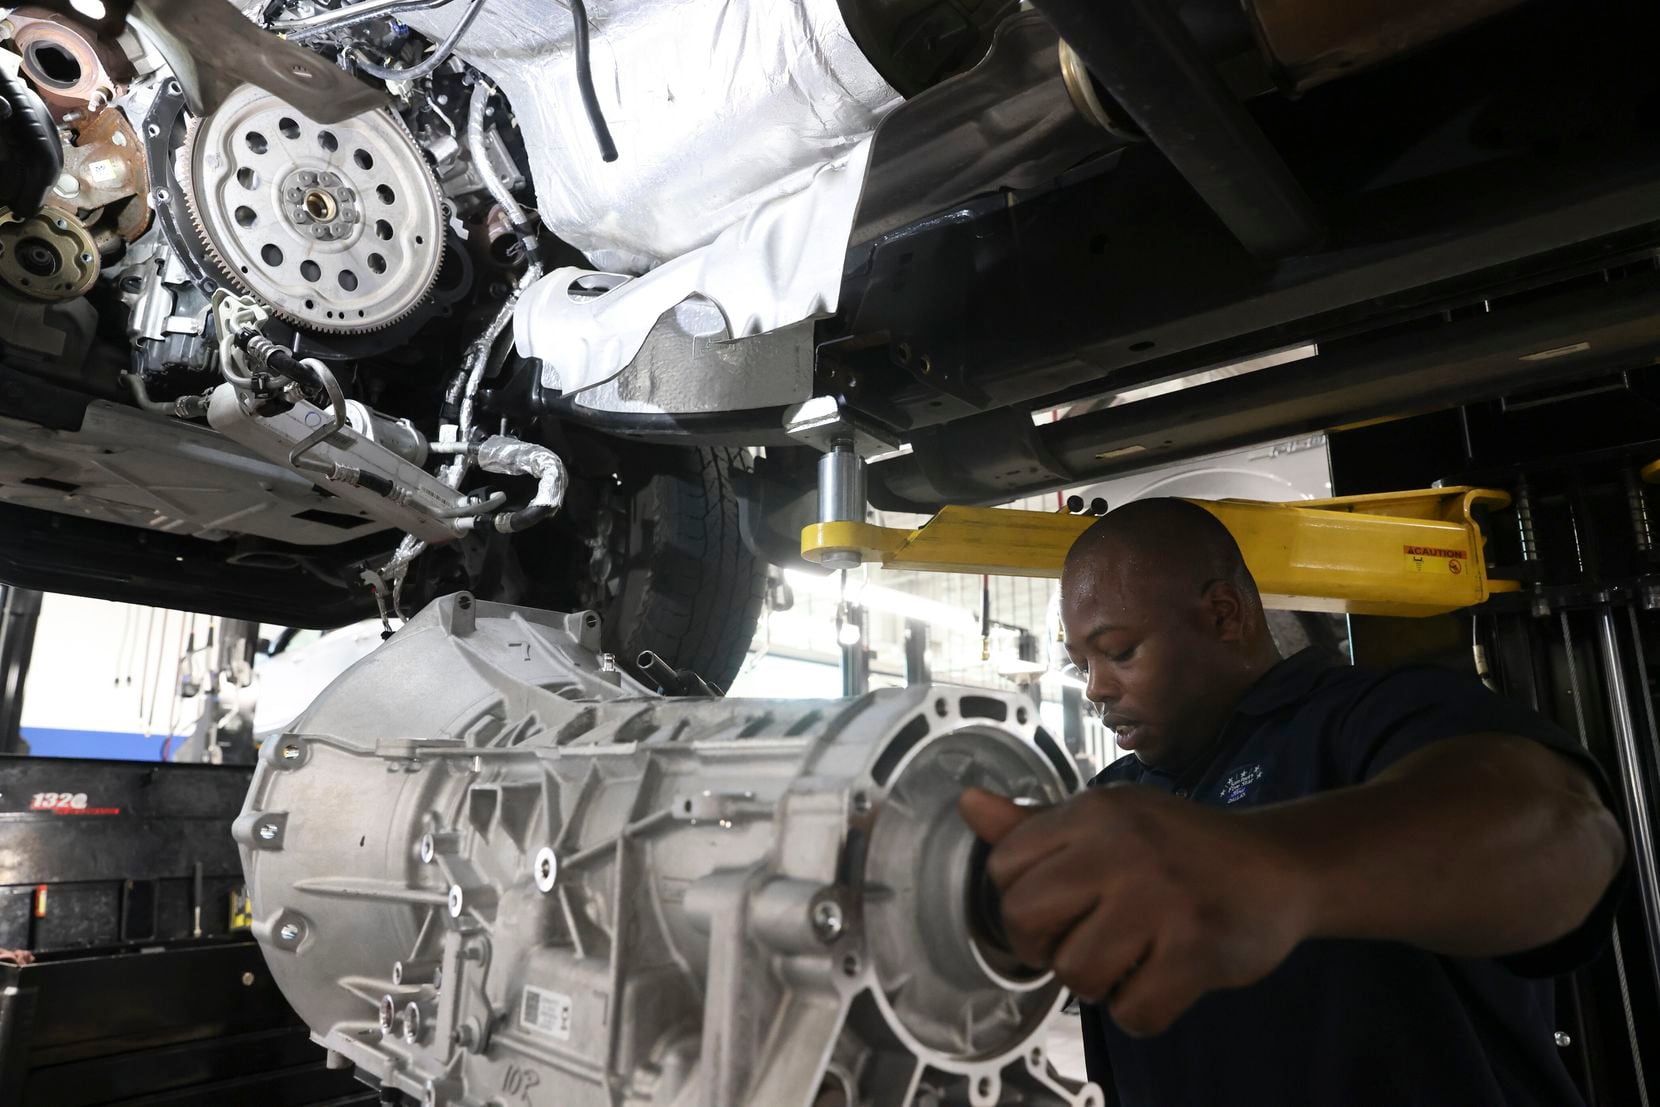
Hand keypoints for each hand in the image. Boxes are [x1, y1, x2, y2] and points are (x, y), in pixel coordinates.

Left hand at [958, 785, 1312, 1037]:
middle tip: (1081, 942)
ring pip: (1074, 973)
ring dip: (1098, 982)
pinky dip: (1143, 1009)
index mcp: (1094, 812)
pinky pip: (1131, 1011)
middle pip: (1024, 920)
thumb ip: (1035, 824)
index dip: (1020, 899)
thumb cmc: (1181, 848)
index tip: (1055, 908)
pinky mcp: (1195, 949)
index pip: (1004, 866)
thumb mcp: (1110, 820)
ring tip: (1128, 957)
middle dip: (1044, 946)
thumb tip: (968, 804)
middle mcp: (1121, 848)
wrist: (1281, 866)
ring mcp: (1160, 899)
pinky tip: (1163, 977)